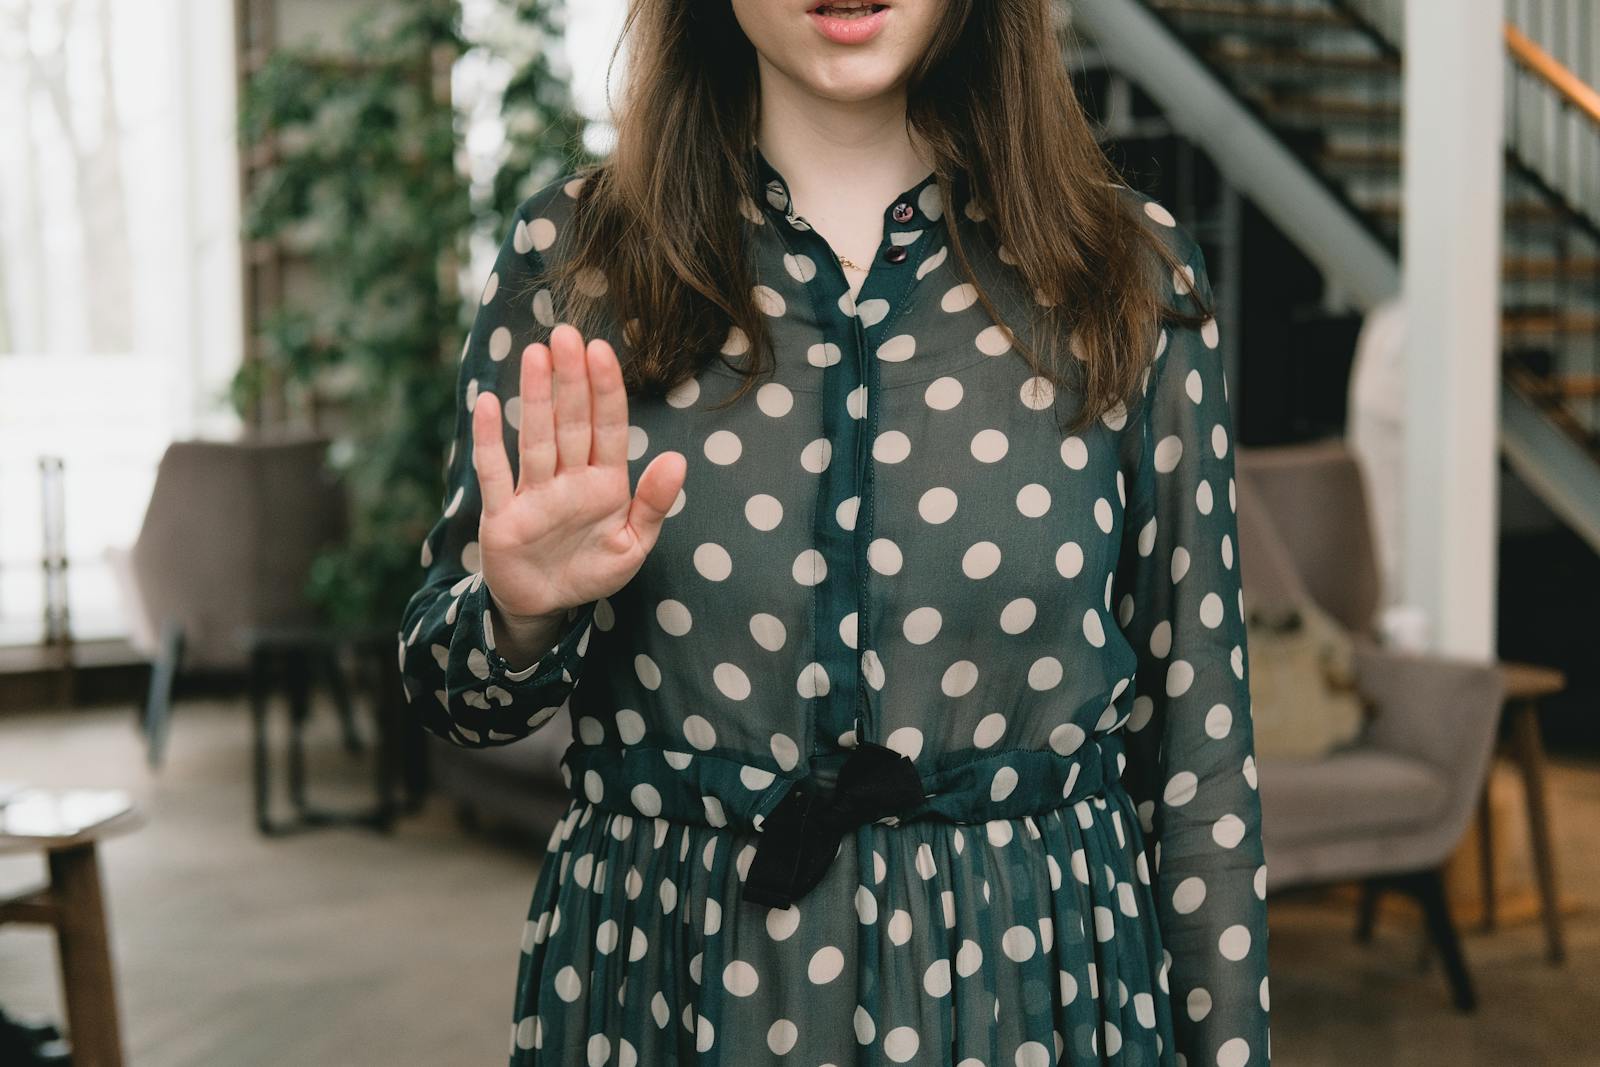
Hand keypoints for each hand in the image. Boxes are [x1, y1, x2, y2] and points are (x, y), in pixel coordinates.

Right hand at [471, 322, 686, 622]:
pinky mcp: (502, 516)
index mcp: (605, 484)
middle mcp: (569, 480)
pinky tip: (487, 404)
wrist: (545, 605)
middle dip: (571, 380)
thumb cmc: (591, 569)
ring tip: (535, 354)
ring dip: (536, 398)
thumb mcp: (633, 545)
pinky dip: (489, 442)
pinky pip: (495, 474)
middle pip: (571, 423)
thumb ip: (654, 505)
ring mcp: (534, 494)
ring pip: (536, 438)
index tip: (603, 351)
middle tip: (566, 334)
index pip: (609, 429)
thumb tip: (678, 460)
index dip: (606, 391)